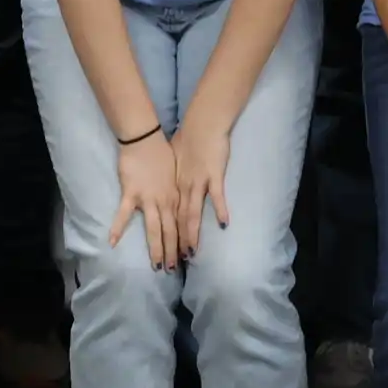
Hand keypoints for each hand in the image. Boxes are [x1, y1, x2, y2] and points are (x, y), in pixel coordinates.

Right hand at [110, 132, 182, 270]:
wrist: (145, 138)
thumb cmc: (161, 153)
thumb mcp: (176, 174)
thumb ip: (176, 191)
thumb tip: (179, 202)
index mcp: (175, 196)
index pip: (181, 224)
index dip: (184, 241)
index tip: (186, 257)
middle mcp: (165, 201)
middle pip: (170, 231)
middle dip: (172, 252)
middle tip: (172, 269)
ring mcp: (148, 198)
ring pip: (154, 228)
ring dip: (156, 248)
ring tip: (157, 265)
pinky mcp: (131, 193)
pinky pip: (124, 214)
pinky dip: (118, 228)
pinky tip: (112, 242)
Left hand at [170, 115, 233, 259]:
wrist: (202, 123)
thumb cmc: (188, 139)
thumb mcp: (174, 160)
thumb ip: (173, 175)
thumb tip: (168, 185)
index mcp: (174, 185)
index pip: (169, 216)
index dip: (166, 236)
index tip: (164, 253)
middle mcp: (184, 188)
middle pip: (178, 220)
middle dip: (175, 244)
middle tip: (173, 264)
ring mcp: (199, 182)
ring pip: (193, 213)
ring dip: (192, 234)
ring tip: (191, 253)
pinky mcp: (214, 175)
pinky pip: (217, 196)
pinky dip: (220, 209)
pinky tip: (223, 224)